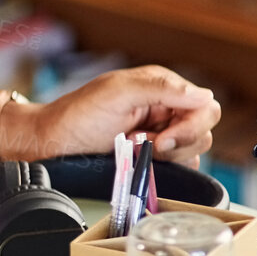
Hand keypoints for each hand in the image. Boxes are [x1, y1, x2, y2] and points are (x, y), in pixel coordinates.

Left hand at [3, 65, 219, 167]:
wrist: (51, 144)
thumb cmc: (76, 115)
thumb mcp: (117, 93)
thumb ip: (160, 88)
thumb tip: (203, 95)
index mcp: (161, 87)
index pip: (205, 106)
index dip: (191, 126)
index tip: (162, 139)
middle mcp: (165, 108)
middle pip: (203, 130)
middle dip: (178, 143)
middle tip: (144, 145)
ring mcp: (161, 133)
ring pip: (194, 150)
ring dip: (167, 156)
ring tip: (133, 149)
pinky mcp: (154, 155)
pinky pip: (180, 165)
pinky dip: (165, 168)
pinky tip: (139, 161)